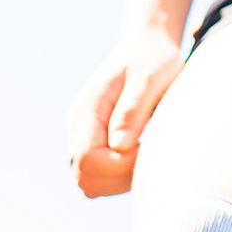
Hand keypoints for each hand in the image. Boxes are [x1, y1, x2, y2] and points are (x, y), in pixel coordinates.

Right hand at [67, 24, 185, 197]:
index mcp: (88, 110)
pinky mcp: (95, 147)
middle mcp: (78, 128)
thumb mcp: (149, 77)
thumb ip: (133, 109)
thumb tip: (120, 147)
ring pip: (90, 185)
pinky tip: (139, 159)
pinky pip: (99, 181)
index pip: (88, 158)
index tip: (145, 147)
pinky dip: (118, 181)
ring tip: (145, 156)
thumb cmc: (152, 59)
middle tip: (147, 155)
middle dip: (118, 178)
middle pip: (85, 177)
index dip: (119, 165)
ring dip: (119, 182)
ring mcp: (84, 139)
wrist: (146, 47)